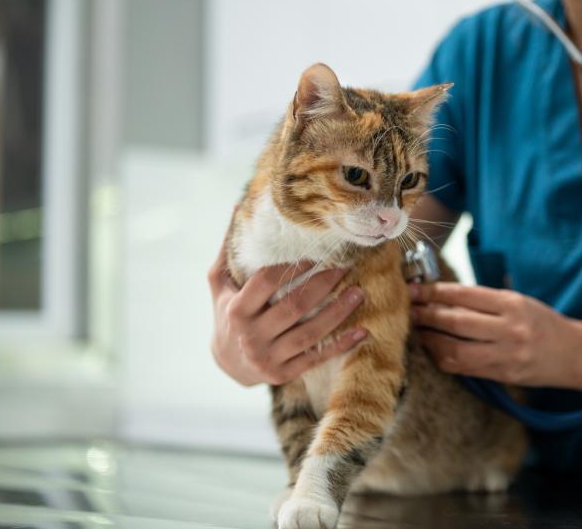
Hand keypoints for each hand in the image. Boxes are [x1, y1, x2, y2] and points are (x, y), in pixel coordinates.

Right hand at [207, 229, 366, 386]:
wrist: (226, 364)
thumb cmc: (227, 313)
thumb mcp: (219, 284)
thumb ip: (228, 250)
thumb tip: (238, 206)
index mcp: (237, 309)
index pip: (266, 283)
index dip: (291, 267)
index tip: (314, 254)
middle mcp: (251, 336)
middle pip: (293, 306)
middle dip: (323, 285)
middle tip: (346, 267)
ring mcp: (267, 358)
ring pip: (309, 334)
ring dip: (337, 313)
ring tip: (359, 293)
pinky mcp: (283, 374)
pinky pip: (316, 358)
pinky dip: (340, 346)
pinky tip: (362, 332)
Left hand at [408, 283, 577, 386]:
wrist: (573, 354)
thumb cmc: (543, 323)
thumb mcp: (519, 302)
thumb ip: (485, 301)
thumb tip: (442, 296)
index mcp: (513, 304)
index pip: (465, 295)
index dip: (434, 293)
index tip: (414, 289)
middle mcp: (510, 329)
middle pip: (456, 323)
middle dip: (426, 316)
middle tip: (407, 310)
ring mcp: (506, 355)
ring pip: (455, 350)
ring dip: (431, 341)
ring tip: (417, 332)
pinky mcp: (503, 375)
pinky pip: (464, 368)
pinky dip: (444, 358)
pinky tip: (435, 350)